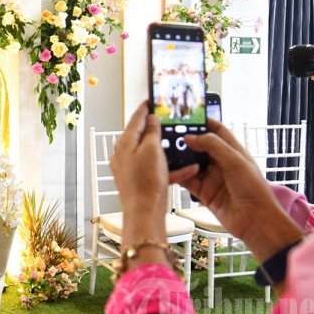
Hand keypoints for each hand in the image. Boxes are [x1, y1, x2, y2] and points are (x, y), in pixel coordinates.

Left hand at [108, 103, 199, 271]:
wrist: (144, 215)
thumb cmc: (146, 183)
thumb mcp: (152, 150)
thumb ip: (151, 131)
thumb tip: (150, 119)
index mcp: (124, 143)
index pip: (136, 118)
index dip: (147, 107)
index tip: (154, 99)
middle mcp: (124, 155)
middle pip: (144, 136)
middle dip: (160, 130)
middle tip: (172, 121)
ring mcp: (131, 169)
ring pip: (153, 154)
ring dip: (170, 151)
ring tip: (183, 145)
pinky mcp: (139, 181)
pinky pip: (157, 170)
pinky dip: (171, 168)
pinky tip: (189, 169)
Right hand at [179, 120, 303, 262]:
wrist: (255, 221)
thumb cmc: (253, 189)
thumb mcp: (235, 161)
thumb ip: (212, 146)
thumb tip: (190, 137)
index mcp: (233, 151)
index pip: (217, 130)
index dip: (203, 122)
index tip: (187, 116)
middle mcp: (221, 162)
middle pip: (200, 146)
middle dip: (186, 139)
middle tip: (169, 133)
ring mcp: (212, 177)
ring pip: (191, 163)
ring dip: (180, 157)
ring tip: (164, 149)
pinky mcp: (204, 192)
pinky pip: (188, 180)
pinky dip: (179, 175)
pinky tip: (168, 169)